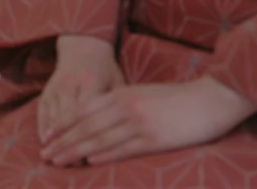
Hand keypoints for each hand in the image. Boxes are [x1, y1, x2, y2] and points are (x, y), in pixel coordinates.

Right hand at [37, 35, 124, 146]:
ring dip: (55, 139)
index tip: (91, 155)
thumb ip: (118, 104)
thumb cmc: (106, 68)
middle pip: (69, 119)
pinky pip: (43, 111)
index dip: (88, 136)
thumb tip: (124, 132)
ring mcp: (56, 86)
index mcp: (92, 81)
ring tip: (57, 157)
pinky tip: (47, 140)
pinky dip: (44, 127)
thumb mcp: (117, 81)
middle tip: (71, 163)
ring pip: (54, 117)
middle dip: (69, 143)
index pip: (88, 114)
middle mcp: (70, 84)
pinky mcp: (46, 89)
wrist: (82, 46)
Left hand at [41, 77, 256, 167]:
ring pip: (99, 138)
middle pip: (86, 125)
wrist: (211, 97)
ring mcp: (139, 122)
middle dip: (63, 140)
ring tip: (59, 161)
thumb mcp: (144, 94)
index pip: (84, 109)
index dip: (63, 124)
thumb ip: (123, 103)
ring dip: (76, 150)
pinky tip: (89, 162)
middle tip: (45, 154)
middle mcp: (125, 106)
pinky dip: (104, 155)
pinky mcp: (154, 137)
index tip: (48, 136)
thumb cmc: (179, 99)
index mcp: (122, 94)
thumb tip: (101, 118)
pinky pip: (123, 148)